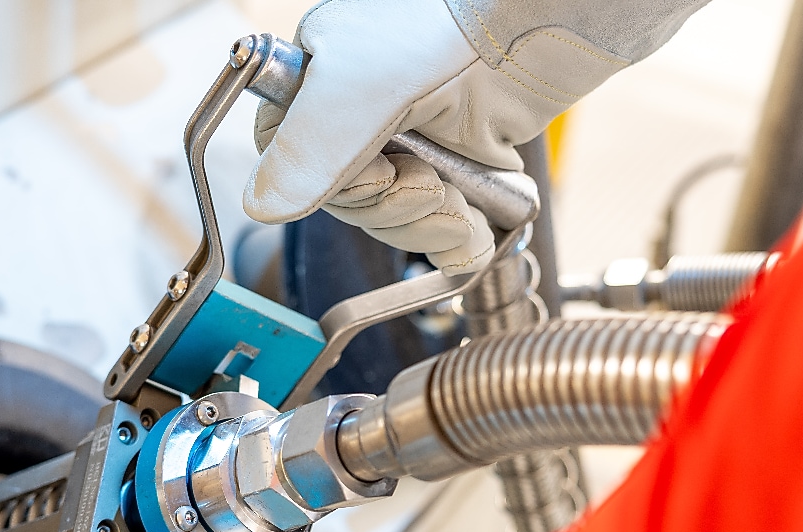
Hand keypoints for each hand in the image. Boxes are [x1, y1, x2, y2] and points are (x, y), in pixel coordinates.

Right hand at [242, 0, 629, 274]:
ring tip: (456, 199)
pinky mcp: (459, 156)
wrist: (541, 23)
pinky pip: (441, 220)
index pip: (296, 165)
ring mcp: (413, 135)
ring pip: (396, 216)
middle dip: (394, 209)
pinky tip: (471, 230)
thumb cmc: (447, 28)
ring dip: (428, 225)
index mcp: (320, 80)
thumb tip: (261, 204)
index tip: (379, 178)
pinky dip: (457, 236)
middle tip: (428, 188)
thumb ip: (308, 149)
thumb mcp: (360, 88)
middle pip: (350, 200)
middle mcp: (361, 111)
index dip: (336, 189)